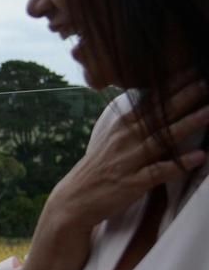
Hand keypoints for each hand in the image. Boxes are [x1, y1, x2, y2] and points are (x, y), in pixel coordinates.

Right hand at [46, 78, 208, 234]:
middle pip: (157, 116)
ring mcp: (128, 161)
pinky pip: (159, 171)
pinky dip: (179, 164)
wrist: (73, 200)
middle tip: (204, 81)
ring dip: (187, 125)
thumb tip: (157, 106)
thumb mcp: (110, 140)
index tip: (192, 69)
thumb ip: (134, 124)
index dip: (171, 85)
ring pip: (161, 139)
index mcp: (121, 126)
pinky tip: (199, 156)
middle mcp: (124, 139)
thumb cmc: (97, 170)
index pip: (149, 101)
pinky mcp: (132, 183)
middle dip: (183, 98)